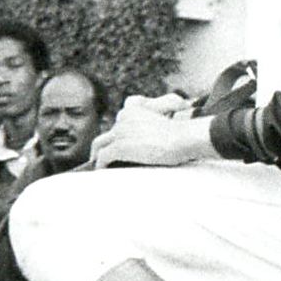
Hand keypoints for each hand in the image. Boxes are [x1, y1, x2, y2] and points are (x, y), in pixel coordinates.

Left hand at [92, 103, 209, 167]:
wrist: (183, 138)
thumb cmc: (180, 135)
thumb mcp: (163, 122)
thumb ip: (149, 126)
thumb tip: (146, 140)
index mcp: (133, 109)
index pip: (117, 122)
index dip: (114, 135)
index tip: (113, 145)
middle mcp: (123, 118)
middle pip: (107, 134)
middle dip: (103, 146)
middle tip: (101, 158)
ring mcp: (120, 132)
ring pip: (99, 144)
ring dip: (97, 156)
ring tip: (98, 166)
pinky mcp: (120, 146)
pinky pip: (103, 157)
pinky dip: (100, 164)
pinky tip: (101, 171)